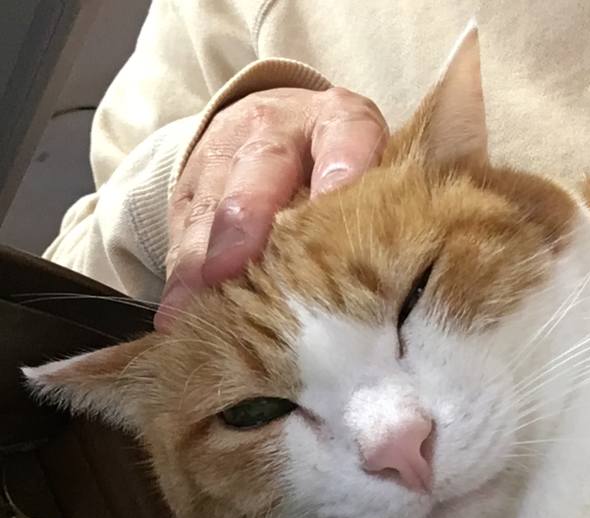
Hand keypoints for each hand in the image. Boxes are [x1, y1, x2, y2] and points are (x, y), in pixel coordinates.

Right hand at [156, 87, 387, 329]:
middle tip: (230, 267)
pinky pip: (181, 232)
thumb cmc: (335, 166)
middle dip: (245, 216)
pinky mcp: (189, 189)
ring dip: (199, 258)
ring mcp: (224, 155)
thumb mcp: (366, 170)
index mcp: (340, 121)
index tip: (329, 202)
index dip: (340, 168)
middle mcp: (276, 129)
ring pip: (210, 204)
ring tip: (190, 306)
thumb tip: (399, 288)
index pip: (346, 135)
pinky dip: (180, 275)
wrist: (274, 126)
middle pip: (260, 167)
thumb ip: (379, 208)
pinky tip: (177, 312)